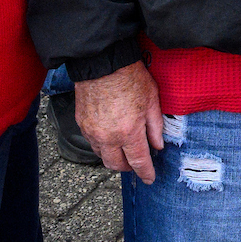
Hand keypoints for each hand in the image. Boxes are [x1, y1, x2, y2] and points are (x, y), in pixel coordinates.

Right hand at [76, 62, 164, 183]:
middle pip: (116, 165)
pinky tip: (111, 138)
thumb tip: (158, 146)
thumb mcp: (152, 100)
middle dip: (128, 168)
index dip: (146, 173)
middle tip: (137, 163)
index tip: (150, 179)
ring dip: (114, 157)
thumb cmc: (130, 77)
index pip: (138, 162)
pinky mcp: (82, 124)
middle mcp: (108, 136)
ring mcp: (92, 131)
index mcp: (129, 132)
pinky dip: (102, 145)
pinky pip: (92, 143)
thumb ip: (155, 127)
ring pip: (102, 156)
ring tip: (124, 150)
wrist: (103, 62)